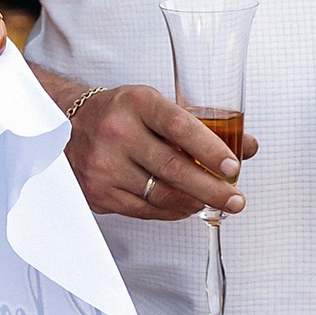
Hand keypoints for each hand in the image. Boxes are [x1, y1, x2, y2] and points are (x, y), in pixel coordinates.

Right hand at [61, 83, 254, 220]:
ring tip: (215, 203)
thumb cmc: (119, 114)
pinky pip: (145, 210)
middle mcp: (116, 132)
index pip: (179, 127)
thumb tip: (248, 147)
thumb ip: (202, 127)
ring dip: (194, 203)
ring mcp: (103, 164)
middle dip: (212, 188)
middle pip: (173, 168)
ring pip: (161, 194)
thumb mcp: (157, 106)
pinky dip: (171, 211)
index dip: (210, 149)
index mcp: (136, 103)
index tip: (234, 166)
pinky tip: (185, 206)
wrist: (67, 123)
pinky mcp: (97, 191)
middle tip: (236, 200)